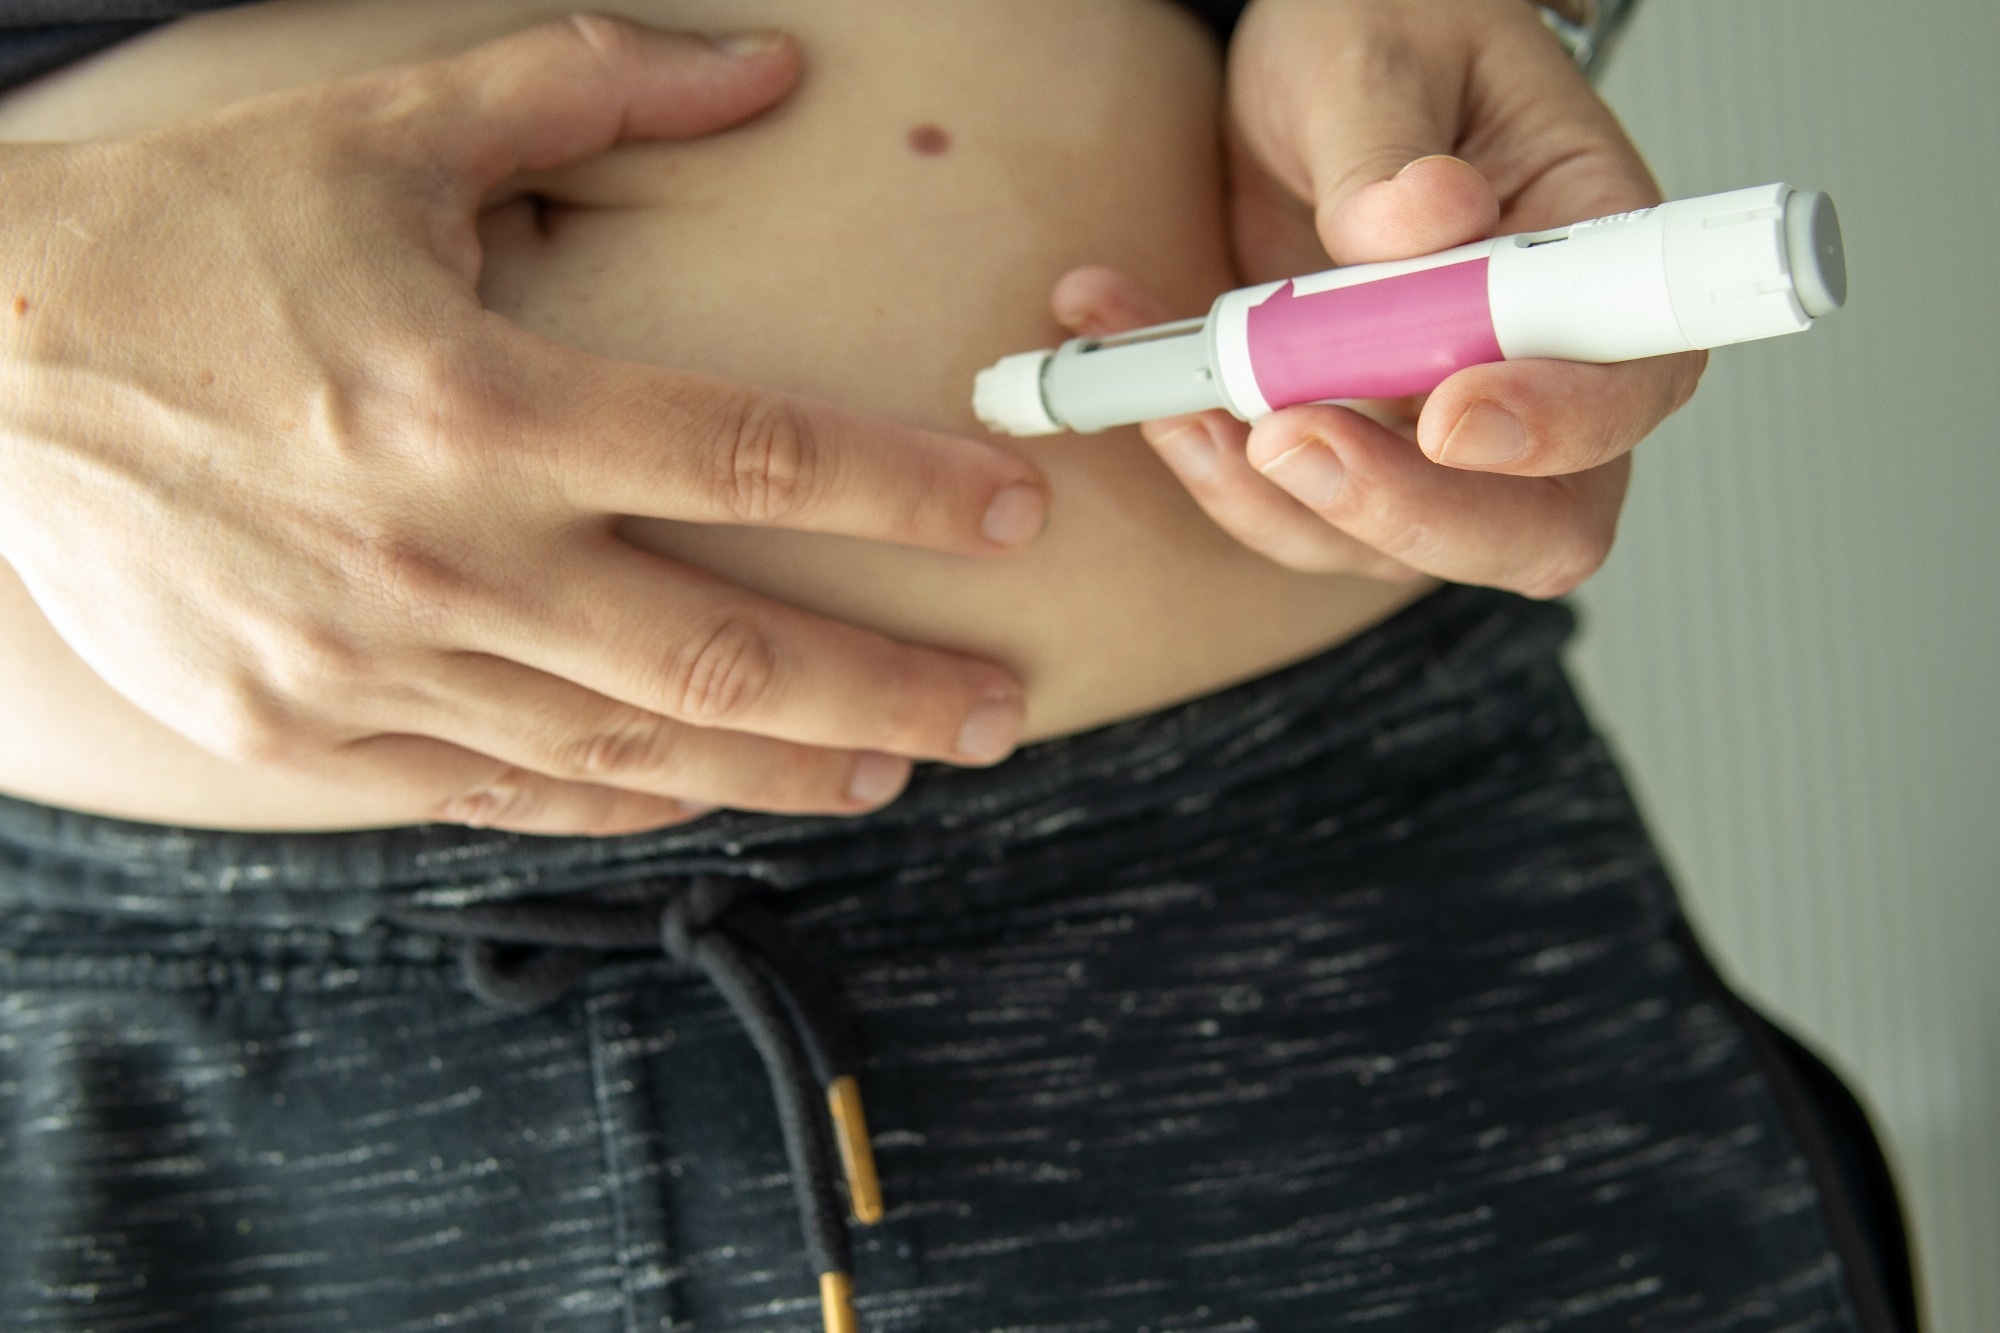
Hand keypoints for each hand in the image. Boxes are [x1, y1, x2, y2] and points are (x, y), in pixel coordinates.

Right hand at [0, 18, 1049, 834]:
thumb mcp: (390, 132)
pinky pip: (502, 791)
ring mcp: (367, 663)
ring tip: (894, 766)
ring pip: (629, 752)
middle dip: (891, 689)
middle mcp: (438, 551)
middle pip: (723, 653)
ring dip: (785, 768)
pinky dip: (626, 798)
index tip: (1016, 515)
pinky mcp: (301, 732)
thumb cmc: (206, 232)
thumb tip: (765, 66)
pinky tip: (715, 787)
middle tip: (1003, 711)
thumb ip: (589, 90)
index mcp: (480, 395)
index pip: (756, 456)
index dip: (909, 492)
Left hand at [1058, 0, 1702, 596]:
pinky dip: (1217, 473)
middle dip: (1408, 510)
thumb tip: (1419, 224)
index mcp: (1590, 247)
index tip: (1450, 418)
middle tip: (1285, 441)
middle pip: (1535, 520)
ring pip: (1399, 540)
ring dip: (1277, 497)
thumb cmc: (1383, 33)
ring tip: (1182, 397)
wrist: (1312, 70)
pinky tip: (1161, 400)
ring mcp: (1446, 420)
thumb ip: (1386, 143)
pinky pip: (1299, 509)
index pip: (1632, 379)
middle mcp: (1539, 362)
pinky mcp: (1360, 443)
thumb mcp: (1373, 52)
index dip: (1558, 424)